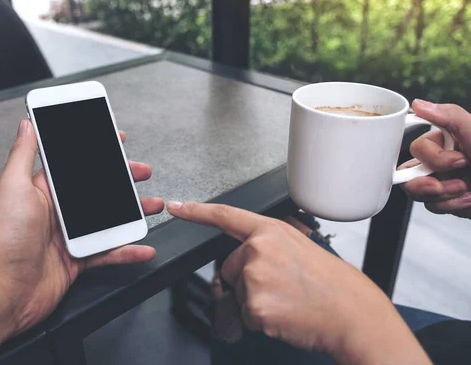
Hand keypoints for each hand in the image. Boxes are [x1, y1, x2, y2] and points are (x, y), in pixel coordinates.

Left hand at [0, 120, 163, 335]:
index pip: (74, 165)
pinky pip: (108, 251)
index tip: (116, 140)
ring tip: (152, 205)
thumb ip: (23, 153)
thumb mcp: (12, 187)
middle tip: (142, 172)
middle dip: (123, 179)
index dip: (96, 151)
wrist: (1, 292)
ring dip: (132, 211)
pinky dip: (127, 250)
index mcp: (42, 190)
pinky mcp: (76, 260)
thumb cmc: (1, 241)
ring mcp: (68, 236)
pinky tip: (142, 247)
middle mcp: (56, 211)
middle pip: (98, 190)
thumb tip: (27, 124)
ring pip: (108, 219)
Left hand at [167, 202, 429, 363]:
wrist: (352, 313)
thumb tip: (251, 249)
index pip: (226, 216)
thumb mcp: (302, 246)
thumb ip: (271, 243)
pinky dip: (261, 320)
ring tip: (287, 299)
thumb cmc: (334, 284)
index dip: (196, 211)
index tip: (176, 207)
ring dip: (255, 301)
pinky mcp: (254, 305)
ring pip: (237, 293)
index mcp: (271, 231)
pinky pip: (245, 315)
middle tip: (282, 287)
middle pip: (229, 267)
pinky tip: (285, 313)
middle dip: (247, 280)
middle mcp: (258, 250)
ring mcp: (254, 277)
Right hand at [400, 100, 470, 217]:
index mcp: (448, 141)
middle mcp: (442, 160)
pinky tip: (470, 200)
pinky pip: (433, 206)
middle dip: (430, 183)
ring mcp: (444, 181)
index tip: (459, 160)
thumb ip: (449, 117)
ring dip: (446, 196)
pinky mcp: (449, 200)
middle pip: (409, 172)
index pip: (417, 148)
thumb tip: (419, 104)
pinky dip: (452, 206)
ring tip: (468, 192)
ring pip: (418, 192)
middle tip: (457, 183)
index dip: (432, 158)